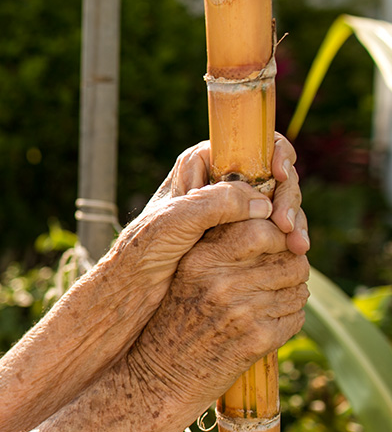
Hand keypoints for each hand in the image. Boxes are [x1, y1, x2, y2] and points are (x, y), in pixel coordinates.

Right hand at [126, 217, 309, 410]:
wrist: (160, 375)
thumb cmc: (174, 319)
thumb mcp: (184, 274)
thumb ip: (219, 247)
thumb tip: (270, 226)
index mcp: (200, 260)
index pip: (260, 229)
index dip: (277, 234)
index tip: (273, 243)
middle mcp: (221, 283)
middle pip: (289, 258)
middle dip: (292, 263)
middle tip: (278, 273)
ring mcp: (242, 312)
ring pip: (298, 286)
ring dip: (292, 291)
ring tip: (269, 299)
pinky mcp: (258, 340)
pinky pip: (296, 316)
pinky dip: (289, 317)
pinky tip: (266, 322)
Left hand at [142, 134, 307, 255]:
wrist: (134, 287)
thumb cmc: (145, 249)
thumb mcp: (176, 220)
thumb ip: (216, 203)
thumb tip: (262, 200)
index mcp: (200, 165)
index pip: (250, 145)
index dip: (274, 154)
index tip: (281, 175)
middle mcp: (218, 182)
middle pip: (271, 175)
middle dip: (287, 197)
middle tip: (288, 228)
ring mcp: (230, 210)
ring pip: (276, 203)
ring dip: (292, 219)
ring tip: (298, 246)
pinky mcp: (238, 235)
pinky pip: (273, 227)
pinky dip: (287, 236)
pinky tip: (295, 251)